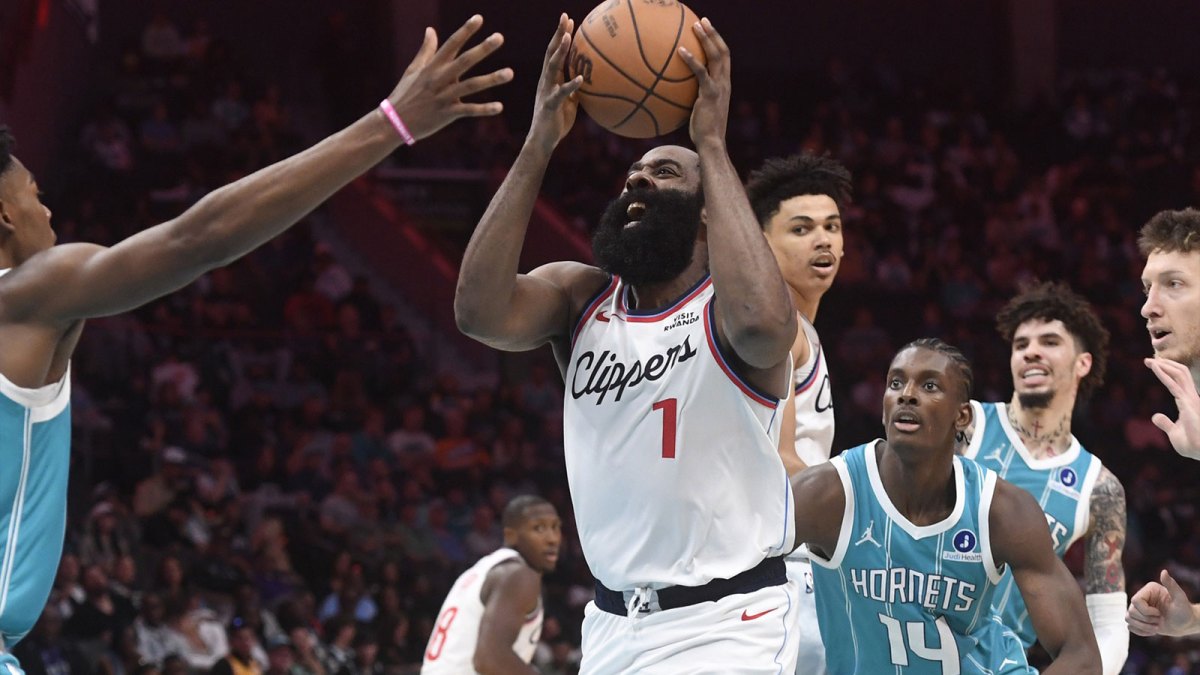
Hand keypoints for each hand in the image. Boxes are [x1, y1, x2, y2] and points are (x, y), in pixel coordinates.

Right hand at [386, 15, 512, 140]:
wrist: (394, 122)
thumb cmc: (405, 94)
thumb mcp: (413, 70)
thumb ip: (426, 50)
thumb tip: (430, 30)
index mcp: (432, 67)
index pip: (451, 44)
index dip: (465, 31)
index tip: (479, 18)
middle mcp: (439, 79)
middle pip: (464, 61)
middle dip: (482, 49)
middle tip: (499, 37)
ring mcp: (444, 97)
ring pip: (471, 85)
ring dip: (491, 79)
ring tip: (510, 73)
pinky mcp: (447, 114)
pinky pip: (468, 111)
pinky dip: (484, 109)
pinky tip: (500, 107)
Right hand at [528, 14, 582, 151]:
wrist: (543, 141)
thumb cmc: (557, 121)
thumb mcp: (570, 101)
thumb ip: (575, 88)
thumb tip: (590, 79)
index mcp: (550, 79)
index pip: (555, 52)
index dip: (561, 36)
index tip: (569, 20)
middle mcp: (546, 81)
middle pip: (551, 52)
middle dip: (558, 34)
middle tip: (565, 18)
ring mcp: (546, 91)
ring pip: (552, 67)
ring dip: (560, 51)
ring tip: (568, 37)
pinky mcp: (550, 105)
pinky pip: (561, 93)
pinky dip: (570, 84)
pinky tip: (580, 78)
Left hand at [678, 18, 728, 147]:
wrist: (711, 143)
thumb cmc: (702, 131)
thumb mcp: (698, 110)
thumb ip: (693, 97)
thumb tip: (675, 93)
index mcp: (724, 85)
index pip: (724, 58)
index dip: (717, 42)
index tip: (707, 30)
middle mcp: (725, 83)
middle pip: (723, 51)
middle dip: (713, 34)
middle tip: (702, 21)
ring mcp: (720, 87)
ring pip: (716, 56)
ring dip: (706, 39)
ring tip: (695, 26)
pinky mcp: (711, 94)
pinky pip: (701, 72)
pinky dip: (692, 59)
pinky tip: (680, 51)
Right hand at [1127, 569, 1199, 635]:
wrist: (1186, 624)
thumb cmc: (1185, 611)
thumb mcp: (1180, 598)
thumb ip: (1172, 585)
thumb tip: (1164, 571)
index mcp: (1148, 590)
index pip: (1135, 601)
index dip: (1146, 611)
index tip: (1159, 613)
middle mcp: (1142, 598)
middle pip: (1131, 611)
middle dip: (1146, 620)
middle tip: (1159, 620)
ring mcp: (1139, 609)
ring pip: (1128, 618)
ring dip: (1143, 626)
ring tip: (1156, 627)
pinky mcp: (1139, 619)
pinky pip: (1130, 626)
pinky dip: (1140, 631)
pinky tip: (1152, 631)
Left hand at [1145, 357, 1199, 459]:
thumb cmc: (1192, 445)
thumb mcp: (1174, 432)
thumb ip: (1166, 423)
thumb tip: (1155, 416)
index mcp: (1189, 403)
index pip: (1179, 382)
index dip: (1168, 372)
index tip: (1154, 365)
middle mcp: (1192, 398)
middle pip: (1181, 374)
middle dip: (1166, 364)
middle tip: (1148, 360)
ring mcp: (1191, 400)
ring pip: (1180, 374)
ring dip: (1164, 365)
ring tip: (1149, 361)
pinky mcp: (1188, 404)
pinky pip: (1174, 385)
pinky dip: (1163, 374)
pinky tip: (1155, 367)